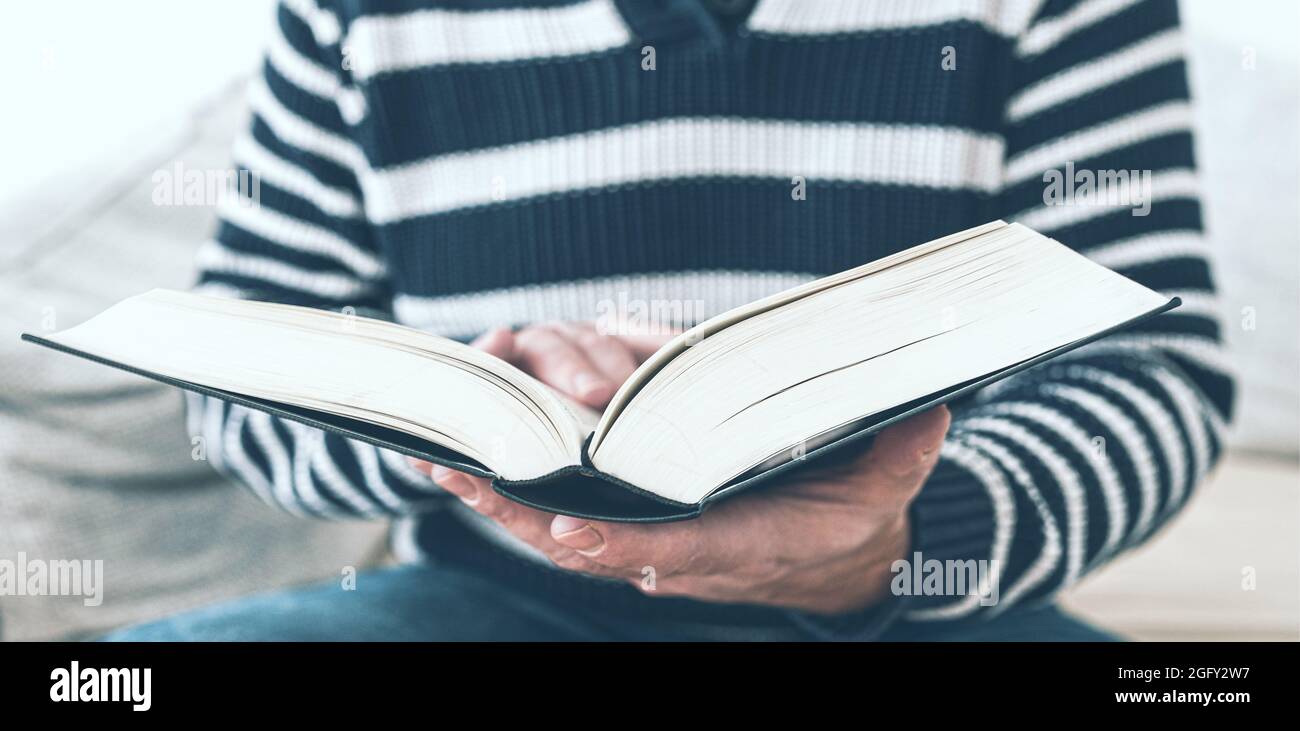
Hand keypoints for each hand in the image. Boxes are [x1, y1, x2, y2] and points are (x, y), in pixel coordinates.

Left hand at [411, 322, 949, 613]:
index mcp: (744, 544)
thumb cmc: (857, 515)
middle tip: (465, 474)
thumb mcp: (887, 485)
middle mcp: (689, 553)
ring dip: (507, 503)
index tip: (573, 527)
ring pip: (568, 533)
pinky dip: (522, 498)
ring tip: (445, 462)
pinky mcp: (646, 528)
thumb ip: (901, 453)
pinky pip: (572, 518)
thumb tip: (929, 412)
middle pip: (595, 543)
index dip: (625, 543)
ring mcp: (660, 544)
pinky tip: (476, 469)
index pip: (678, 548)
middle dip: (527, 514)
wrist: (841, 559)